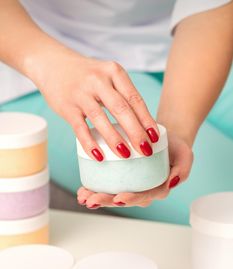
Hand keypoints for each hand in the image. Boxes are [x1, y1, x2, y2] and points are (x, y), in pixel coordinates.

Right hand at [33, 49, 158, 160]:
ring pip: (101, 119)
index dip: (146, 120)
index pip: (134, 99)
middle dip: (136, 132)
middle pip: (121, 109)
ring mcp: (81, 93)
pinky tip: (99, 156)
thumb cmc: (87, 76)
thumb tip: (141, 127)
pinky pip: (80, 128)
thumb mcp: (107, 77)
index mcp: (114, 72)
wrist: (52, 64)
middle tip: (145, 150)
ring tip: (126, 155)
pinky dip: (90, 143)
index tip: (154, 137)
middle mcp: (98, 80)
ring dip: (115, 139)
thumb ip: (121, 96)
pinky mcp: (67, 106)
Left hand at [77, 132, 192, 207]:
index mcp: (156, 190)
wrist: (167, 139)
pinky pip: (107, 185)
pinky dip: (95, 187)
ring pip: (112, 195)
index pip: (142, 197)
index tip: (118, 198)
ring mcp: (130, 185)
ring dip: (96, 197)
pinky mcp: (121, 177)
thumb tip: (171, 182)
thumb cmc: (176, 149)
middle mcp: (142, 190)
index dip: (130, 199)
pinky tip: (83, 188)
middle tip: (91, 200)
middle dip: (105, 201)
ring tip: (82, 196)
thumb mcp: (185, 157)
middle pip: (122, 199)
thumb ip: (182, 171)